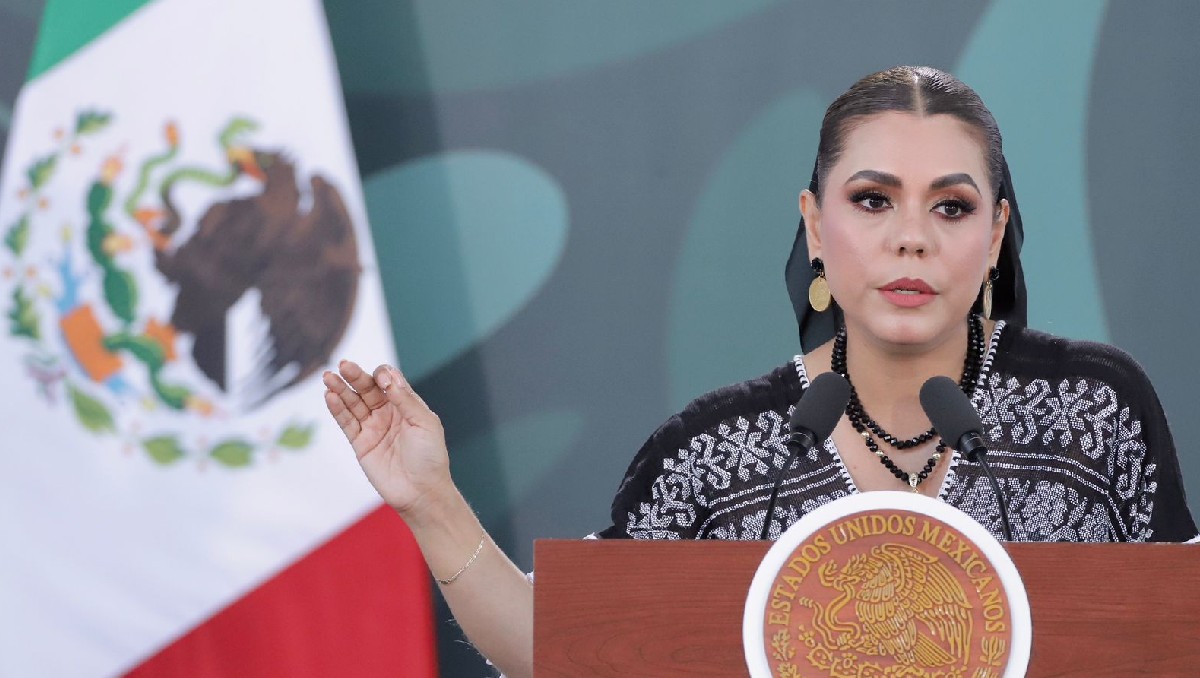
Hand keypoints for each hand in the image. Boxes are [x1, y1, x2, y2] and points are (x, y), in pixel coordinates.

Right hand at [323, 360, 452, 517]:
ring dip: (340, 389)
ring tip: (328, 377)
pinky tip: (329, 396)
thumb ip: (406, 400)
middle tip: (343, 365)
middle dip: (355, 376)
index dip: (383, 376)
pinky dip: (337, 409)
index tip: (383, 380)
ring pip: (353, 403)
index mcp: (407, 405)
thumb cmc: (430, 457)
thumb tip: (387, 378)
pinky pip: (346, 422)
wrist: (421, 492)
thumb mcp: (425, 423)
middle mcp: (388, 413)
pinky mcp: (361, 443)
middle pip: (367, 388)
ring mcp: (373, 427)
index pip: (389, 381)